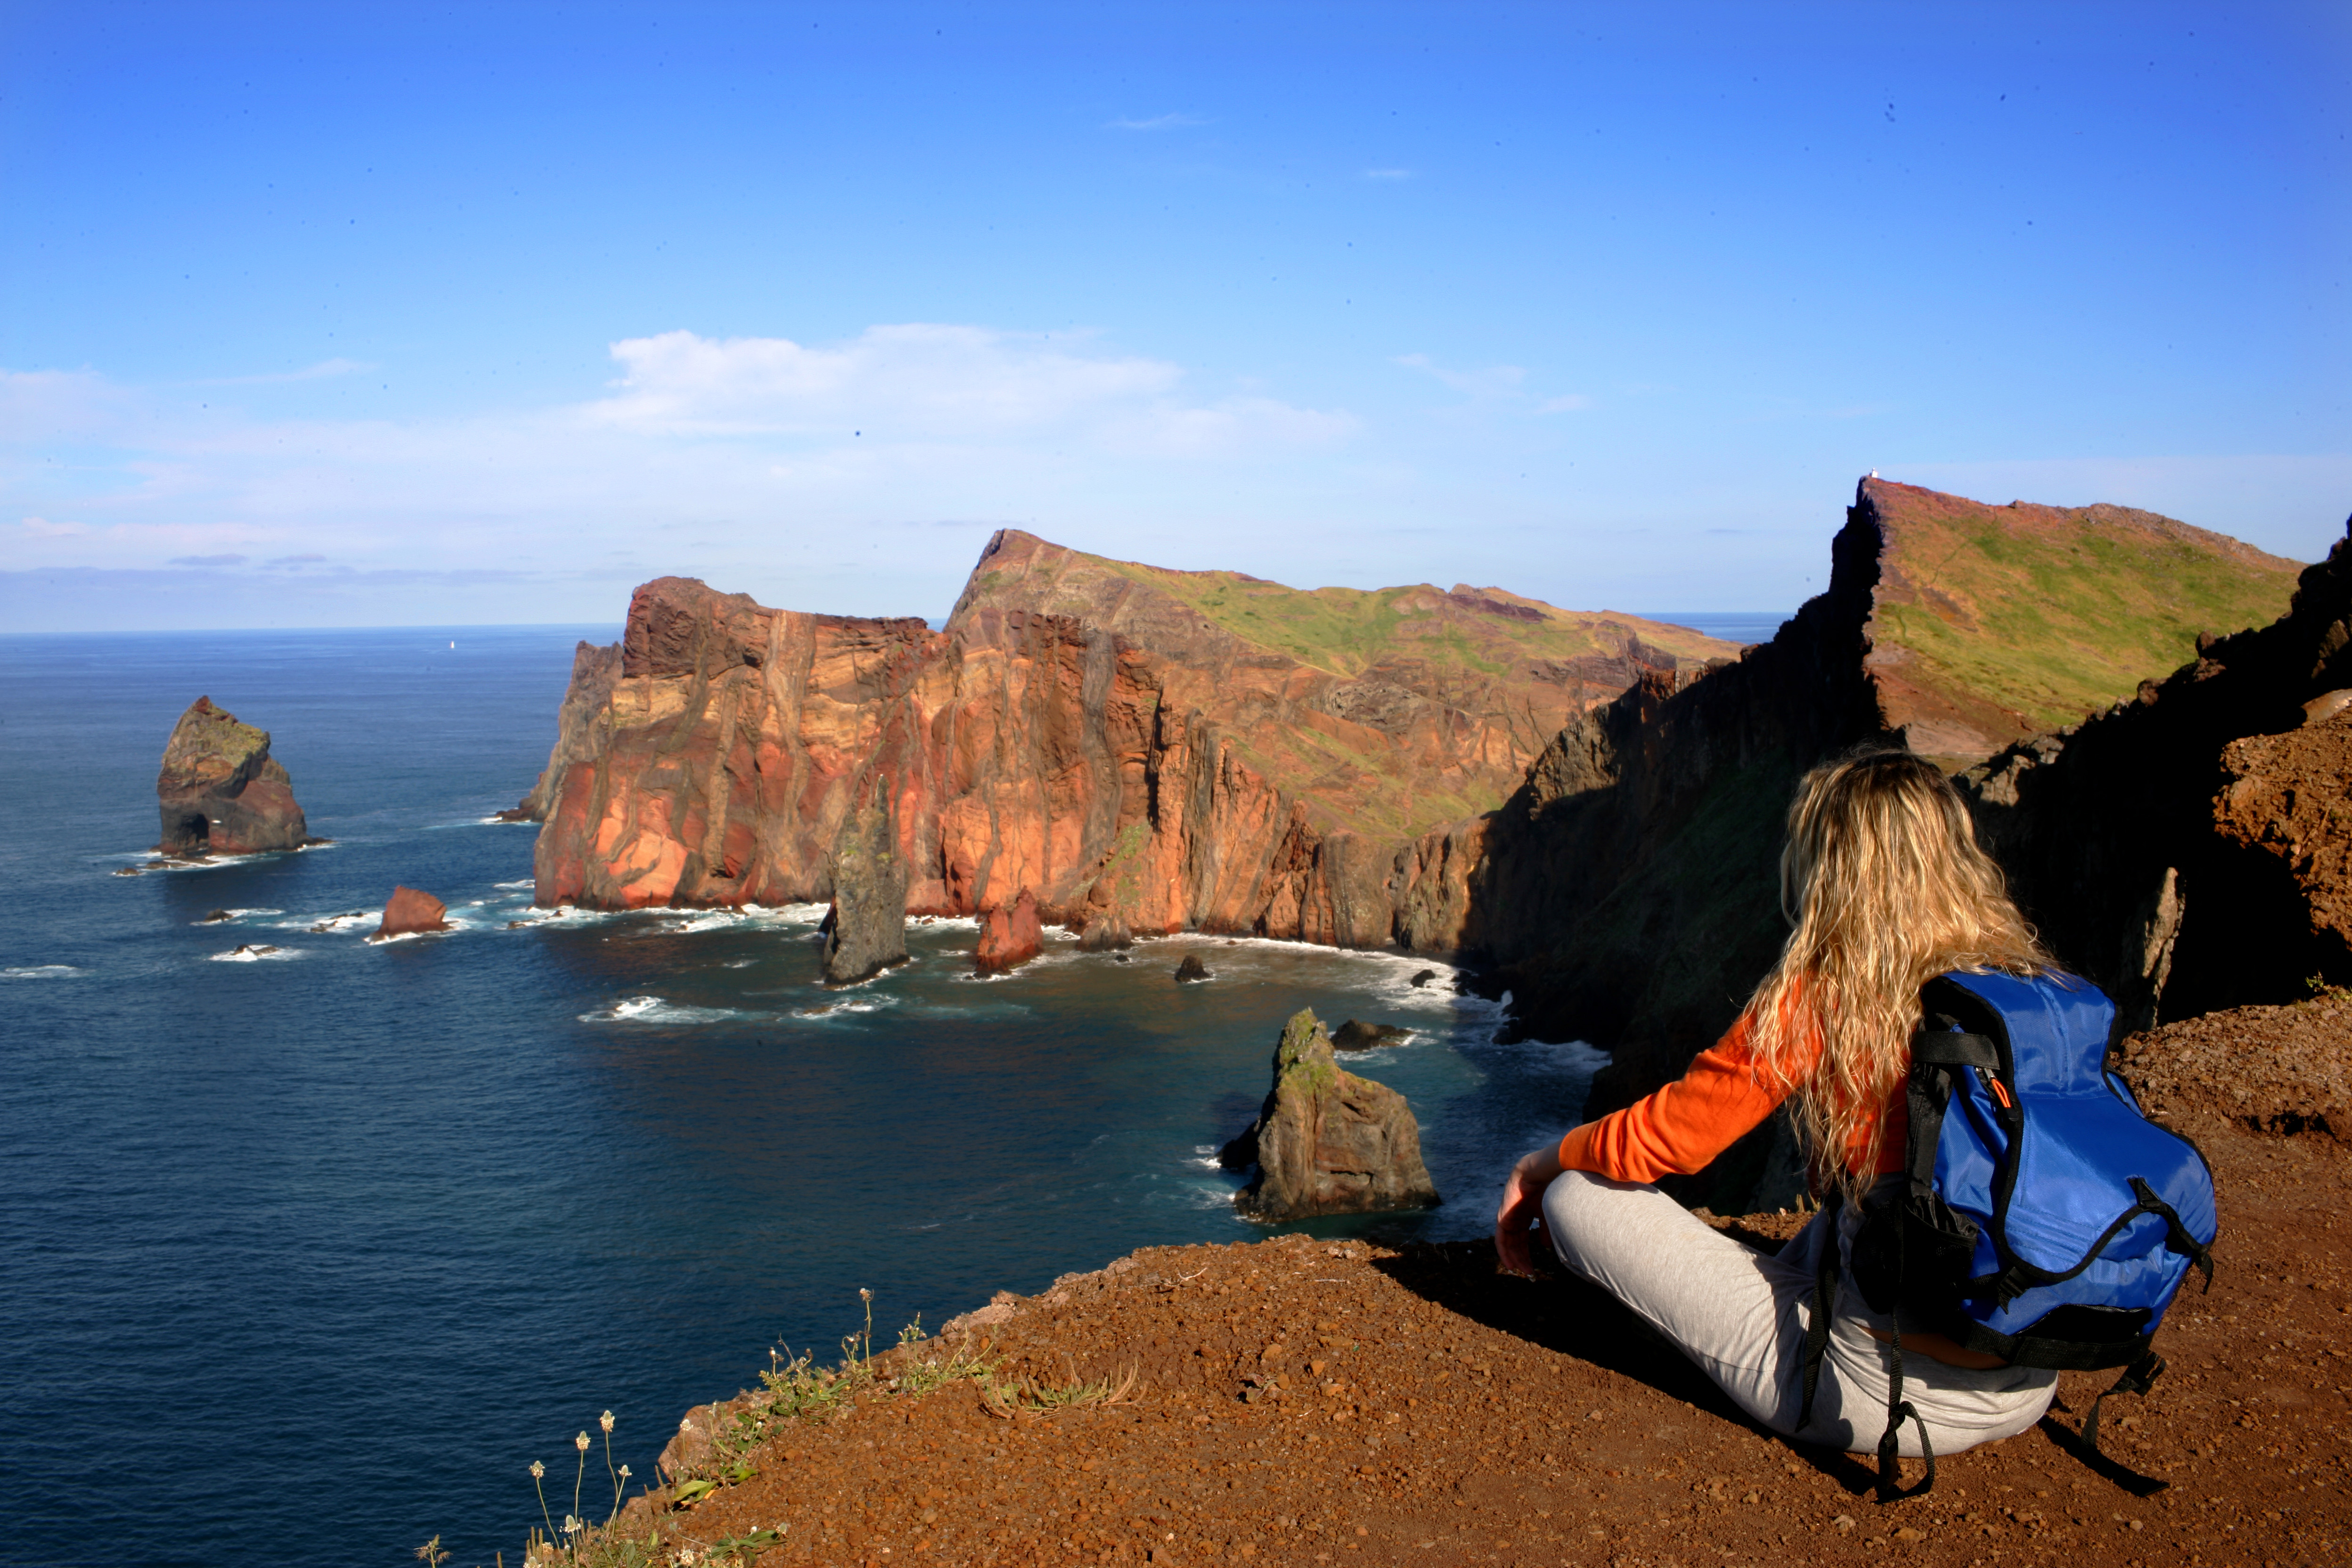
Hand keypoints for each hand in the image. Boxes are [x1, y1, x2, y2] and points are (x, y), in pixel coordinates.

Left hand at [1494, 1143, 1566, 1277]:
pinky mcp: (1502, 1216)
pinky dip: (1504, 1250)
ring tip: (1520, 1270)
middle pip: (1515, 1242)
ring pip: (1507, 1242)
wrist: (1539, 1173)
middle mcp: (1515, 1217)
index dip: (1526, 1254)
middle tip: (1528, 1272)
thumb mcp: (1548, 1214)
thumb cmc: (1548, 1189)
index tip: (1532, 1268)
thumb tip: (1545, 1246)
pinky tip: (1509, 1262)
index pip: (1523, 1239)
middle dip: (1521, 1258)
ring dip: (1513, 1257)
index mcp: (1526, 1216)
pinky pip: (1500, 1238)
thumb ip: (1546, 1230)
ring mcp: (1507, 1217)